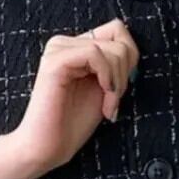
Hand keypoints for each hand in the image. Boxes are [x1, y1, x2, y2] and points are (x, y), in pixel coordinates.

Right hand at [4, 17, 138, 176]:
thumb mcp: (105, 87)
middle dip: (124, 74)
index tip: (119, 89)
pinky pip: (94, 54)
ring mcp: (57, 49)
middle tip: (112, 102)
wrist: (48, 148)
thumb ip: (116, 64)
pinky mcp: (55, 61)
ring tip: (108, 105)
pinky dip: (107, 78)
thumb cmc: (74, 123)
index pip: (117, 30)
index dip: (129, 58)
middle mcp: (64, 42)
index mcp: (75, 46)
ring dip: (118, 82)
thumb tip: (130, 46)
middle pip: (118, 39)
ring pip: (111, 49)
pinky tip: (103, 104)